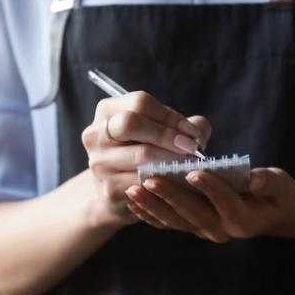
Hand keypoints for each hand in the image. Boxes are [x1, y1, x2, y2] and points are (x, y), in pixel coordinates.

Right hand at [81, 91, 212, 227]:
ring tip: (190, 165)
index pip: (140, 103)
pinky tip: (179, 182)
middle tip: (192, 147)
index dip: (170, 116)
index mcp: (108, 110)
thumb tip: (198, 132)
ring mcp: (99, 162)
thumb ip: (184, 126)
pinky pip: (143, 182)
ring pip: (141, 155)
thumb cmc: (145, 153)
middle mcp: (96, 133)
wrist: (118, 192)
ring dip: (172, 159)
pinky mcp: (108, 188)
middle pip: (131, 123)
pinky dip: (166, 181)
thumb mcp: (160, 132)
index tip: (193, 132)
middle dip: (167, 134)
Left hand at [125, 167, 294, 242]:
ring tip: (134, 189)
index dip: (210, 188)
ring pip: (175, 221)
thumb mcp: (281, 185)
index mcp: (244, 219)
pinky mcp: (192, 227)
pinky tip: (132, 200)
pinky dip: (149, 213)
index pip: (225, 203)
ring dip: (153, 206)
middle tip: (150, 179)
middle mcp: (222, 230)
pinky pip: (167, 223)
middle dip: (170, 196)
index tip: (193, 172)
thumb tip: (254, 178)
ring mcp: (205, 230)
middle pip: (193, 213)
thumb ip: (269, 182)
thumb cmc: (276, 194)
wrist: (270, 214)